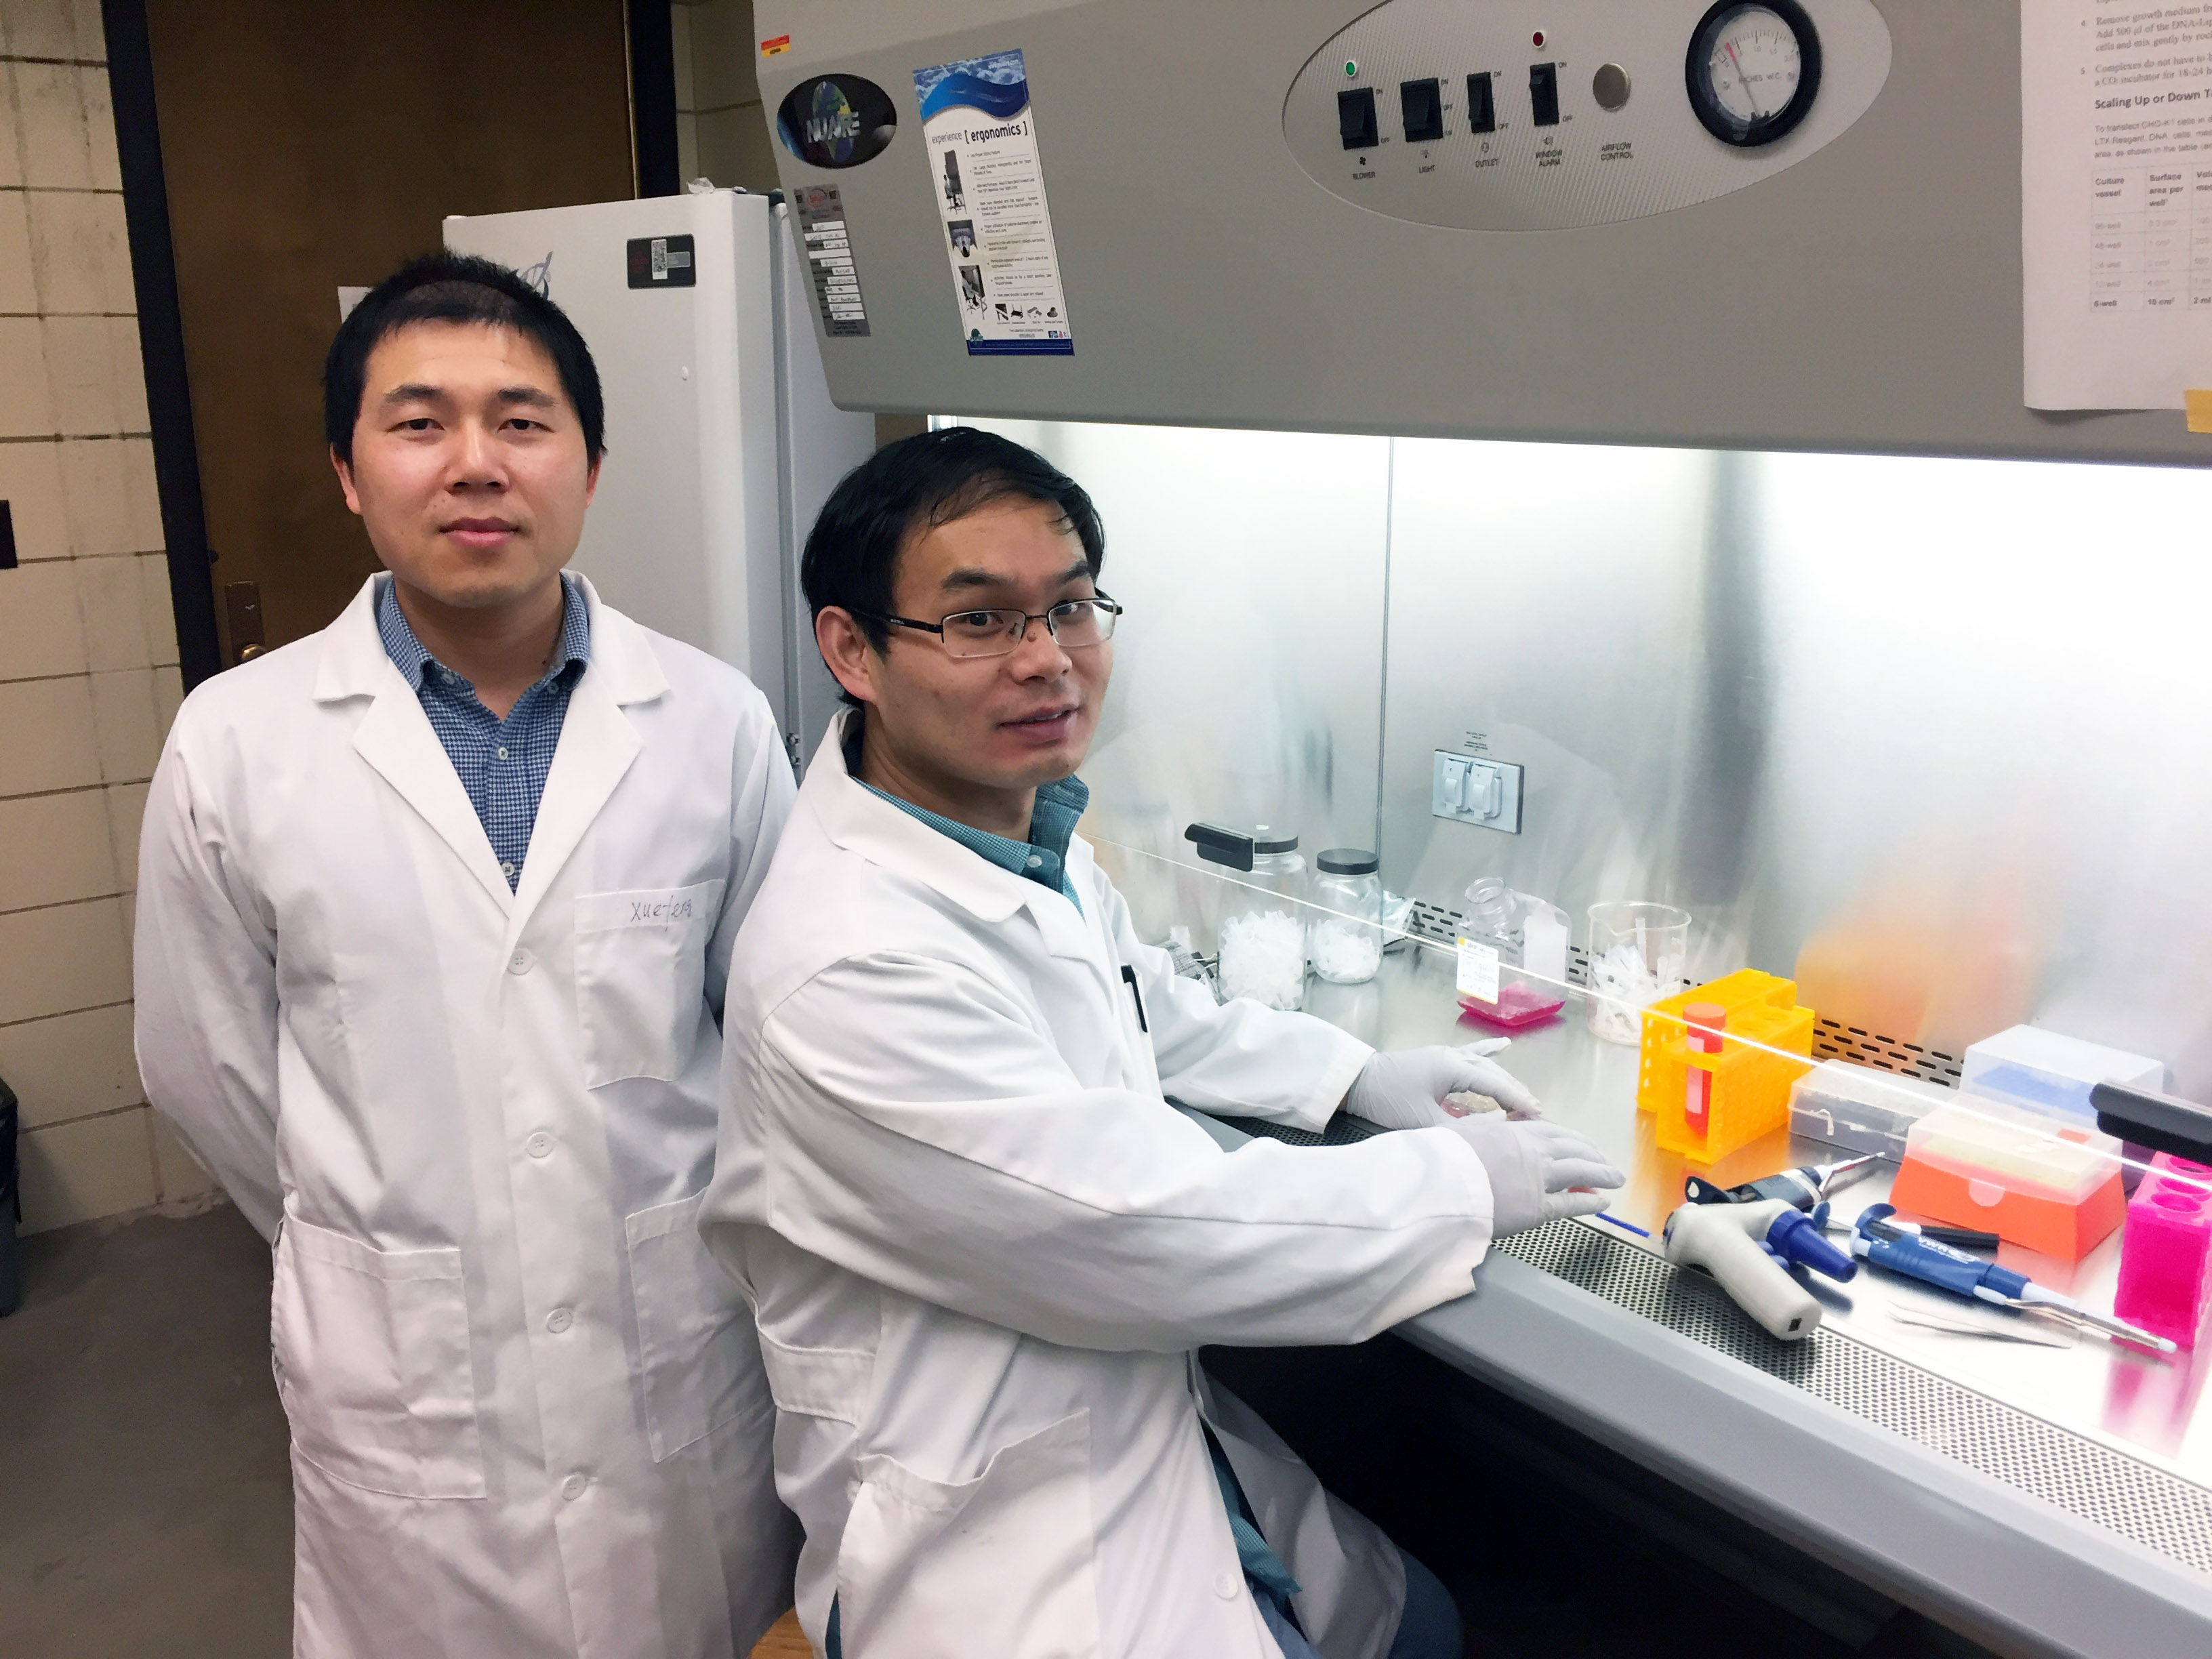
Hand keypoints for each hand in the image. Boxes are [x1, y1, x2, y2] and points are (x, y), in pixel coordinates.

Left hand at [1344, 1041, 1540, 1129]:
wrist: (1356, 1081)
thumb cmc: (1388, 1101)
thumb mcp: (1425, 1122)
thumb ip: (1463, 1126)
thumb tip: (1496, 1125)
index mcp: (1453, 1069)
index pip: (1495, 1084)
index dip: (1518, 1101)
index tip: (1538, 1116)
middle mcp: (1453, 1057)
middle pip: (1495, 1073)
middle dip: (1517, 1093)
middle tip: (1537, 1113)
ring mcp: (1445, 1055)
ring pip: (1485, 1065)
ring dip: (1506, 1081)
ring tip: (1526, 1097)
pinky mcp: (1437, 1059)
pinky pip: (1470, 1053)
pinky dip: (1488, 1051)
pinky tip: (1505, 1046)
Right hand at [1443, 1115, 1625, 1236]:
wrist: (1440, 1183)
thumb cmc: (1445, 1157)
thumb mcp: (1465, 1130)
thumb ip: (1487, 1126)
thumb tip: (1498, 1122)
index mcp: (1514, 1131)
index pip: (1552, 1131)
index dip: (1570, 1138)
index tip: (1580, 1142)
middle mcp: (1533, 1151)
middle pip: (1573, 1148)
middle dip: (1591, 1153)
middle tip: (1603, 1159)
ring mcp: (1539, 1179)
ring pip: (1580, 1172)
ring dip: (1602, 1173)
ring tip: (1616, 1178)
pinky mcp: (1538, 1208)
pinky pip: (1571, 1204)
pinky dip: (1590, 1202)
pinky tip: (1603, 1202)